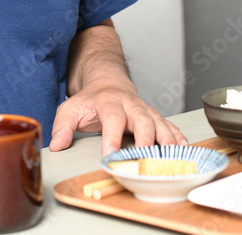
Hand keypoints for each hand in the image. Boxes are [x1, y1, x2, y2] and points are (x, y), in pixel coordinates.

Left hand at [49, 77, 187, 157]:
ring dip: (167, 139)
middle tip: (146, 157)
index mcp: (109, 101)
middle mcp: (131, 104)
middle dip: (146, 139)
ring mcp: (145, 109)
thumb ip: (62, 126)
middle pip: (142, 119)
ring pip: (159, 122)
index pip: (112, 118)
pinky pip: (169, 125)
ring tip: (172, 155)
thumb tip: (57, 145)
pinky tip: (183, 149)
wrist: (108, 83)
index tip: (110, 156)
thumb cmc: (90, 101)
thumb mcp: (70, 108)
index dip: (112, 137)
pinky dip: (177, 137)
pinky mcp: (154, 116)